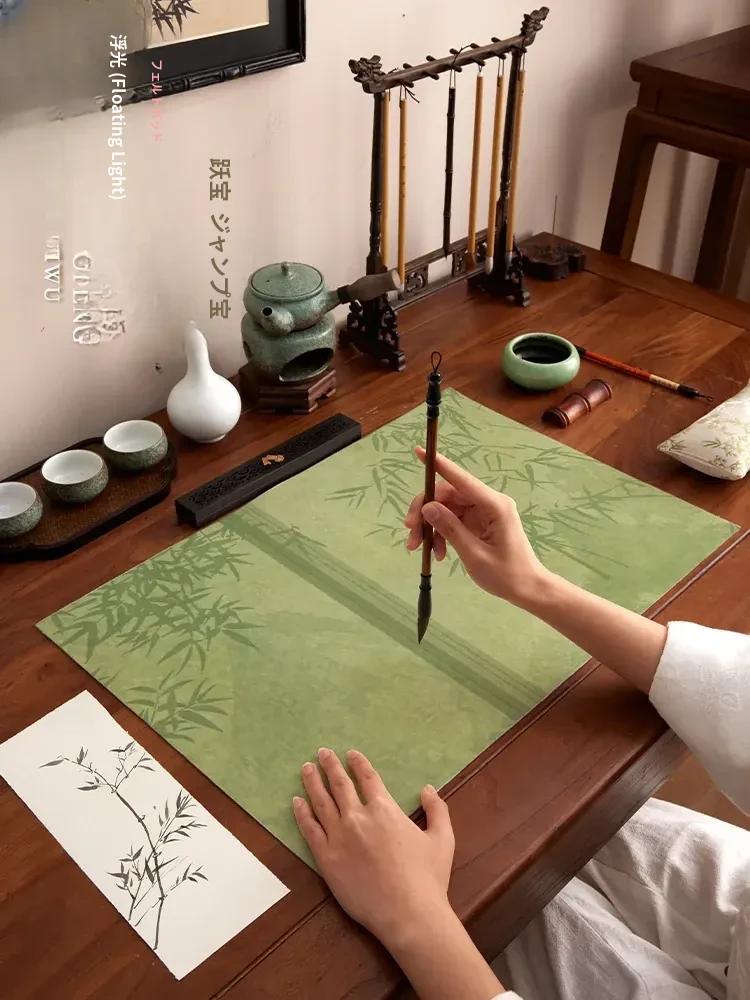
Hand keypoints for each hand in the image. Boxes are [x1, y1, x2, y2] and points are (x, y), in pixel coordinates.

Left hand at [293, 749, 454, 949]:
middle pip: (340, 785)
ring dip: (312, 783)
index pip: (368, 778)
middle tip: (321, 753)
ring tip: (306, 769)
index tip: (350, 754)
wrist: (407, 913)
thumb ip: (437, 810)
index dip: (359, 764)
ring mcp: (339, 837)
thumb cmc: (428, 878)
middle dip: (330, 766)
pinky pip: (310, 830)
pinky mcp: (326, 859)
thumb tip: (428, 788)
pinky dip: (302, 814)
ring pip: (321, 802)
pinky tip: (296, 803)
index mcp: (385, 810)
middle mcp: (358, 817)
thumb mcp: (442, 839)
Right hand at [405, 448, 547, 605]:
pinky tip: (437, 553)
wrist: (527, 589)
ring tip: (419, 548)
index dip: (439, 465)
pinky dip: (441, 534)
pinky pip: (452, 520)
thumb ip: (450, 529)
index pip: (461, 480)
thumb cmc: (506, 575)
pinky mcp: (479, 522)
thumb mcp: (474, 555)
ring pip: (446, 508)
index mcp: (494, 505)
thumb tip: (428, 507)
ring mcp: (483, 512)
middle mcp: (489, 503)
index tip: (419, 450)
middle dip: (425, 511)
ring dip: (430, 526)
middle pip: (448, 495)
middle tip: (410, 532)